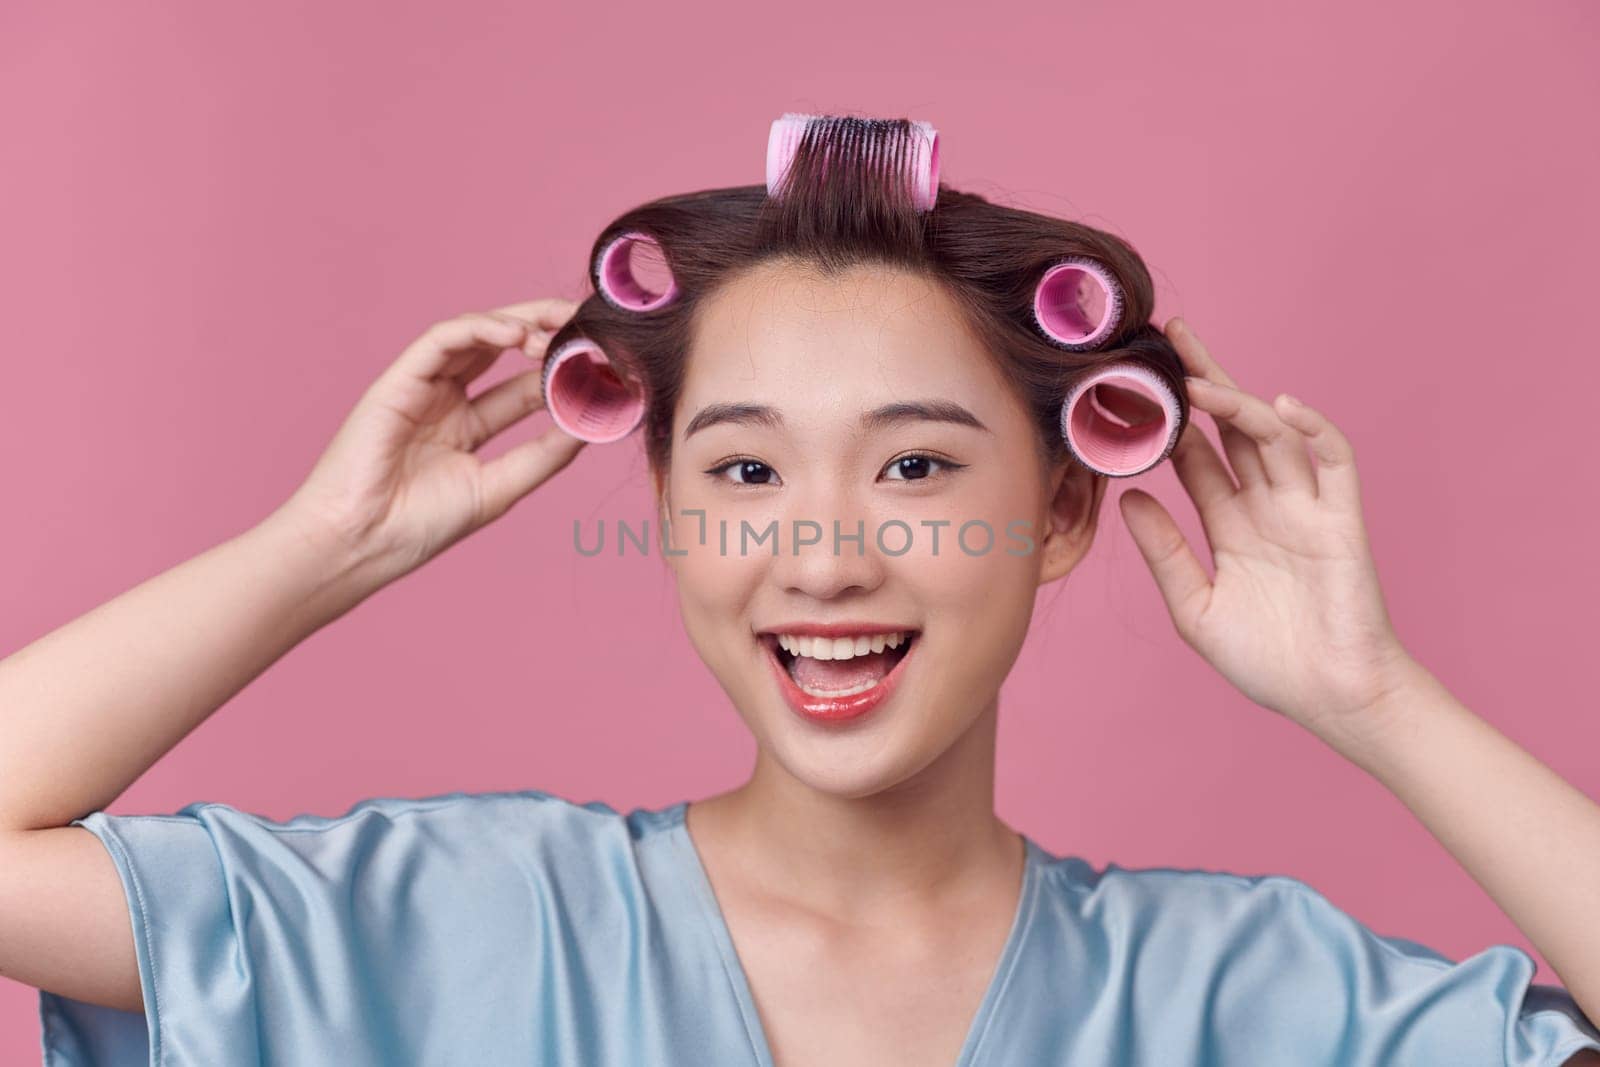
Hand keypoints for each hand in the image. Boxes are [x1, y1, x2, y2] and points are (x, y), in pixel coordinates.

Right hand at [280, 298, 586, 585]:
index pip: (523, 387)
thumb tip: (589, 424)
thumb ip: (542, 456)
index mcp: (468, 427)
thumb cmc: (419, 526)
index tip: (603, 366)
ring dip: (520, 324)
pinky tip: (517, 335)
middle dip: (545, 331)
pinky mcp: (397, 380)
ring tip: (558, 330)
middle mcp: (446, 401)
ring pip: (476, 335)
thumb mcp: (498, 488)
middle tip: (587, 322)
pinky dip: (481, 330)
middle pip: (503, 350)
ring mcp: (422, 388)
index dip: (561, 373)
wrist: (360, 544)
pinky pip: (441, 339)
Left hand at [1117, 317, 1415, 740]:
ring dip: (1238, 404)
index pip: (1194, 458)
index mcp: (1231, 526)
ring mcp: (1306, 510)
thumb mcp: (1196, 607)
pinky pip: (1333, 462)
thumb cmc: (1268, 662)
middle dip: (1203, 383)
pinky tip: (1279, 407)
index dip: (1167, 423)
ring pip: (1273, 437)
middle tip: (1168, 337)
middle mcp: (1267, 507)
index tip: (1130, 389)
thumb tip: (1127, 498)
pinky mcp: (1341, 521)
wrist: (1331, 700)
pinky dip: (1311, 429)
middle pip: (1232, 430)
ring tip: (1198, 379)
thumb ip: (1165, 553)